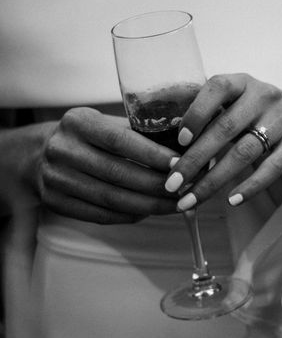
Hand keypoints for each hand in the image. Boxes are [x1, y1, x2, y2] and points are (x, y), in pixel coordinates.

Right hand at [37, 107, 178, 223]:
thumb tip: (186, 150)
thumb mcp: (107, 123)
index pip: (120, 141)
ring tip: (174, 205)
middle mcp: (62, 149)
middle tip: (185, 189)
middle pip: (118, 173)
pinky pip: (100, 214)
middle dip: (157, 185)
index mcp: (78, 122)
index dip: (153, 155)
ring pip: (111, 198)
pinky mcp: (55, 201)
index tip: (181, 163)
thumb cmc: (91, 137)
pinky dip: (129, 215)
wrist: (40, 153)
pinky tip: (149, 212)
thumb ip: (139, 133)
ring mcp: (55, 178)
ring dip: (148, 205)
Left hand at [164, 73, 281, 209]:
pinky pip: (272, 167)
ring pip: (245, 151)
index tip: (179, 141)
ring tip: (192, 199)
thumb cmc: (254, 115)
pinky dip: (250, 186)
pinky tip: (232, 200)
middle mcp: (265, 96)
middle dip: (195, 159)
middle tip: (173, 184)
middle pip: (226, 128)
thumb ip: (206, 114)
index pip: (217, 88)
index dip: (197, 113)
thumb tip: (165, 136)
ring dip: (214, 179)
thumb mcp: (233, 105)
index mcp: (243, 83)